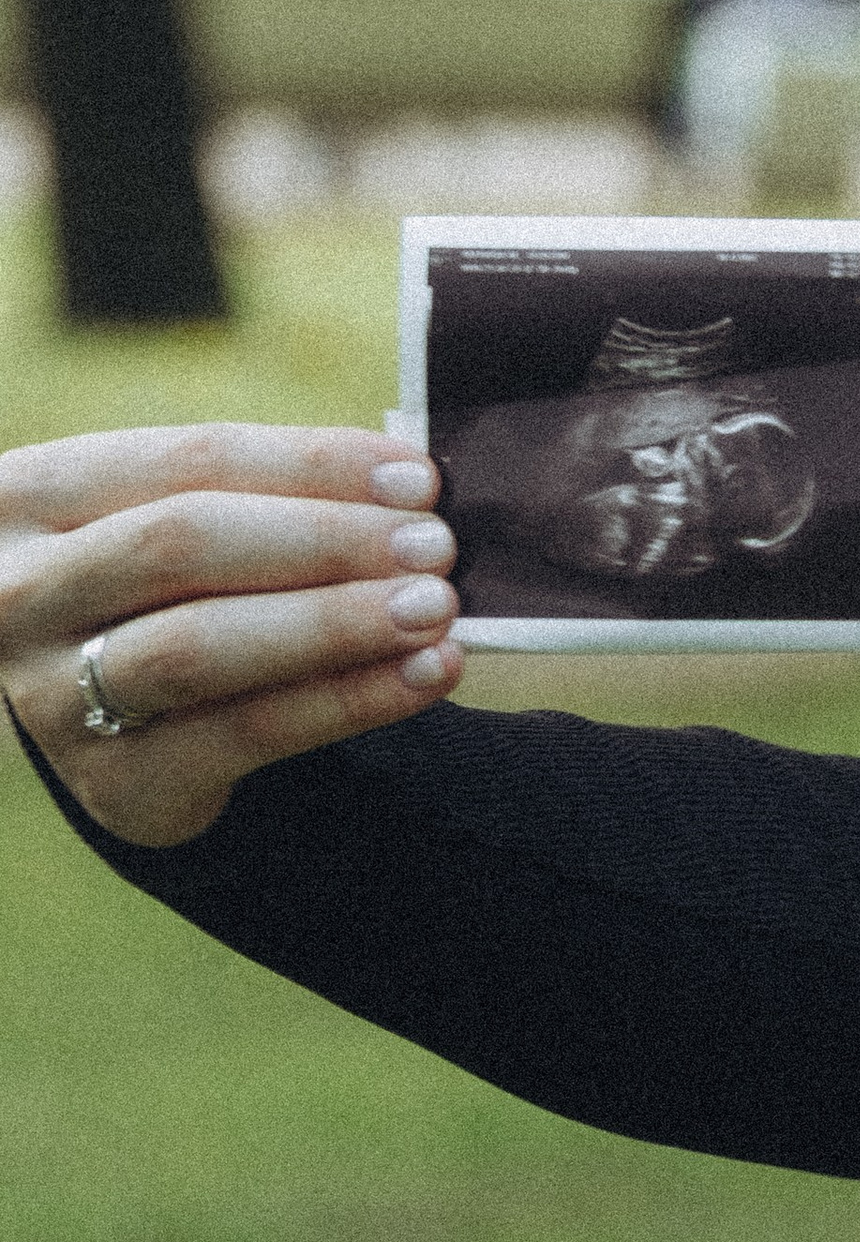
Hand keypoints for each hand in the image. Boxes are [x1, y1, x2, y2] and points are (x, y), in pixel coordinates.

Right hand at [0, 424, 466, 847]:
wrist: (111, 730)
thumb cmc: (162, 600)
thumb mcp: (171, 528)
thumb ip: (263, 500)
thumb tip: (408, 490)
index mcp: (31, 494)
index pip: (187, 460)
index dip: (310, 464)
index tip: (417, 477)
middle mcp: (20, 591)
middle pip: (183, 545)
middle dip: (324, 542)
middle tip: (435, 546)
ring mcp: (52, 693)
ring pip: (203, 645)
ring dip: (334, 623)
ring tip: (435, 611)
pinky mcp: (116, 781)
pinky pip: (248, 732)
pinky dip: (348, 701)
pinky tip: (422, 677)